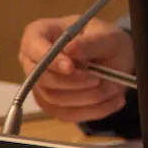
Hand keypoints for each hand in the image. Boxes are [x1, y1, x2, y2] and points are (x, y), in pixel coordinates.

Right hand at [17, 16, 134, 123]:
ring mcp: (39, 83)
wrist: (113, 56)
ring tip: (112, 88)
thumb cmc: (105, 39)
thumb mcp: (107, 35)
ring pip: (54, 98)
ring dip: (86, 97)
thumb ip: (91, 42)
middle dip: (73, 82)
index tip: (71, 66)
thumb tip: (71, 48)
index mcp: (40, 33)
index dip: (50, 60)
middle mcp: (33, 60)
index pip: (32, 46)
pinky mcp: (50, 103)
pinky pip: (66, 113)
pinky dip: (93, 110)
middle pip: (41, 77)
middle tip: (98, 79)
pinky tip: (115, 101)